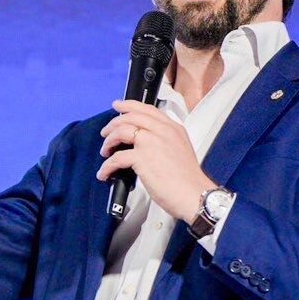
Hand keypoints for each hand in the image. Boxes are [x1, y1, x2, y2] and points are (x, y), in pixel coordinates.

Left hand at [97, 99, 214, 221]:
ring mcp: (151, 142)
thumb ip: (165, 140)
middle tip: (106, 130)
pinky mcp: (141, 157)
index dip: (129, 105)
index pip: (147, 109)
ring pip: (121, 131)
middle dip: (114, 123)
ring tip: (105, 151)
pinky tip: (105, 172)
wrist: (193, 193)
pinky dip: (107, 166)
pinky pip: (116, 157)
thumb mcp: (181, 149)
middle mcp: (162, 131)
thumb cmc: (188, 179)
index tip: (118, 106)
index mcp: (173, 128)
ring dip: (109, 141)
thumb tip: (145, 142)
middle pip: (131, 116)